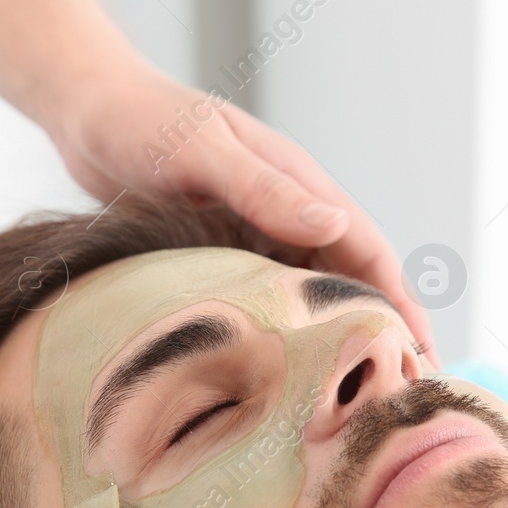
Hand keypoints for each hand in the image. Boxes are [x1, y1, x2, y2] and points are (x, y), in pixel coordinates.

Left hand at [47, 63, 441, 368]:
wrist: (86, 110)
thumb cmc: (141, 122)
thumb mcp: (202, 153)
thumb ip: (264, 189)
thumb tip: (333, 227)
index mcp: (297, 182)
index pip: (369, 250)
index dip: (400, 304)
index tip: (421, 356)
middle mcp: (285, 209)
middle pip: (350, 280)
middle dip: (380, 332)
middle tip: (400, 398)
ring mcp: (255, 231)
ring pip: (309, 294)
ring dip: (333, 340)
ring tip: (350, 398)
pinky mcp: (222, 250)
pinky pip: (266, 298)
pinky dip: (284, 334)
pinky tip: (282, 375)